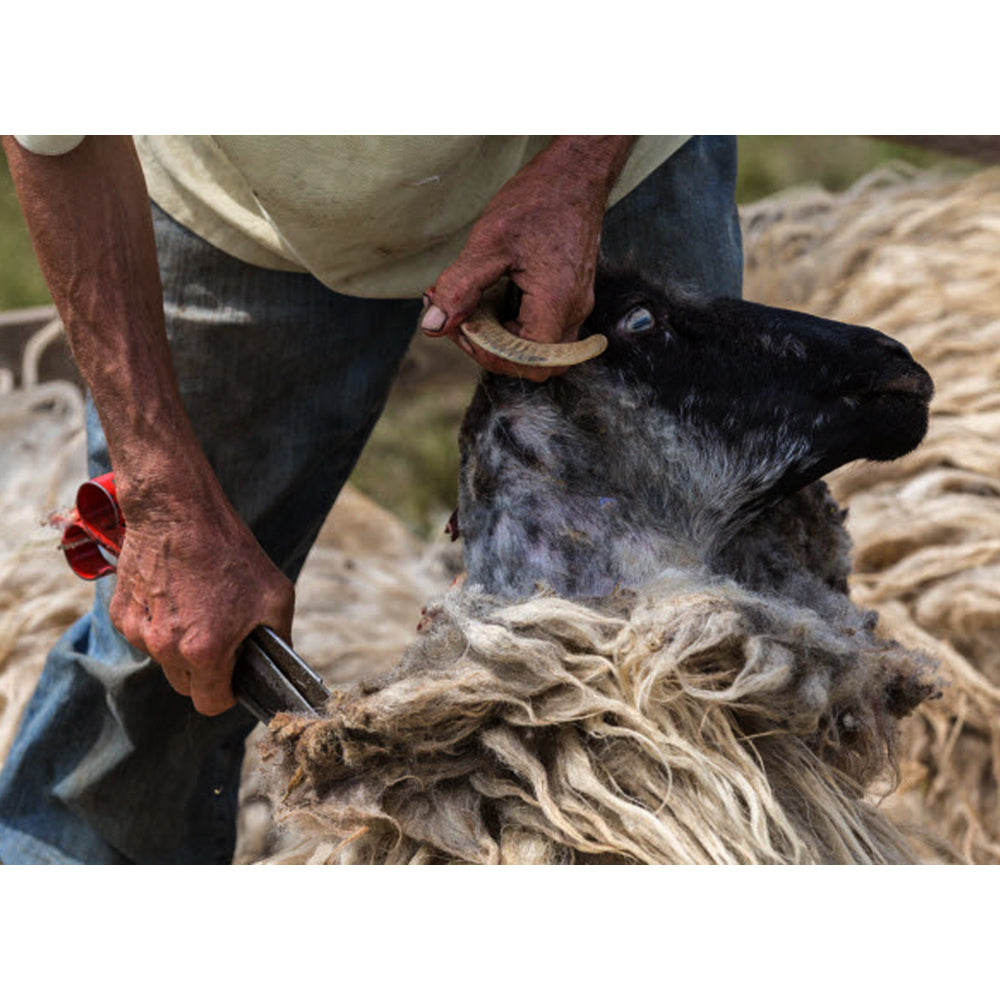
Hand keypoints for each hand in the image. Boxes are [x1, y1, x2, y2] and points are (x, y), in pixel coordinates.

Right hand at [109, 480, 294, 716]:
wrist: (178, 513)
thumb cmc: (230, 553)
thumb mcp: (274, 596)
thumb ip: (278, 638)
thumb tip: (278, 665)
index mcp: (206, 650)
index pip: (211, 704)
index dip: (228, 693)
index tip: (235, 678)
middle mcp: (166, 648)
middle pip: (185, 686)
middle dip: (205, 672)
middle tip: (221, 639)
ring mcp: (138, 632)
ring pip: (163, 660)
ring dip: (179, 646)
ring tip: (198, 607)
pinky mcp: (121, 614)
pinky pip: (144, 635)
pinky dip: (158, 625)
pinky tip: (175, 595)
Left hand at [421, 136, 634, 381]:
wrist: (576, 173)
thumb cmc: (537, 201)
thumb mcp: (488, 243)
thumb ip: (459, 288)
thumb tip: (433, 325)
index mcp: (556, 303)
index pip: (526, 362)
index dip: (489, 355)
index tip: (461, 326)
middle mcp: (572, 311)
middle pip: (534, 365)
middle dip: (494, 352)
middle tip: (463, 322)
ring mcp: (574, 305)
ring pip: (538, 350)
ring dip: (501, 338)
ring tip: (471, 309)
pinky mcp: (569, 297)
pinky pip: (542, 329)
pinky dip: (512, 324)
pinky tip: (488, 297)